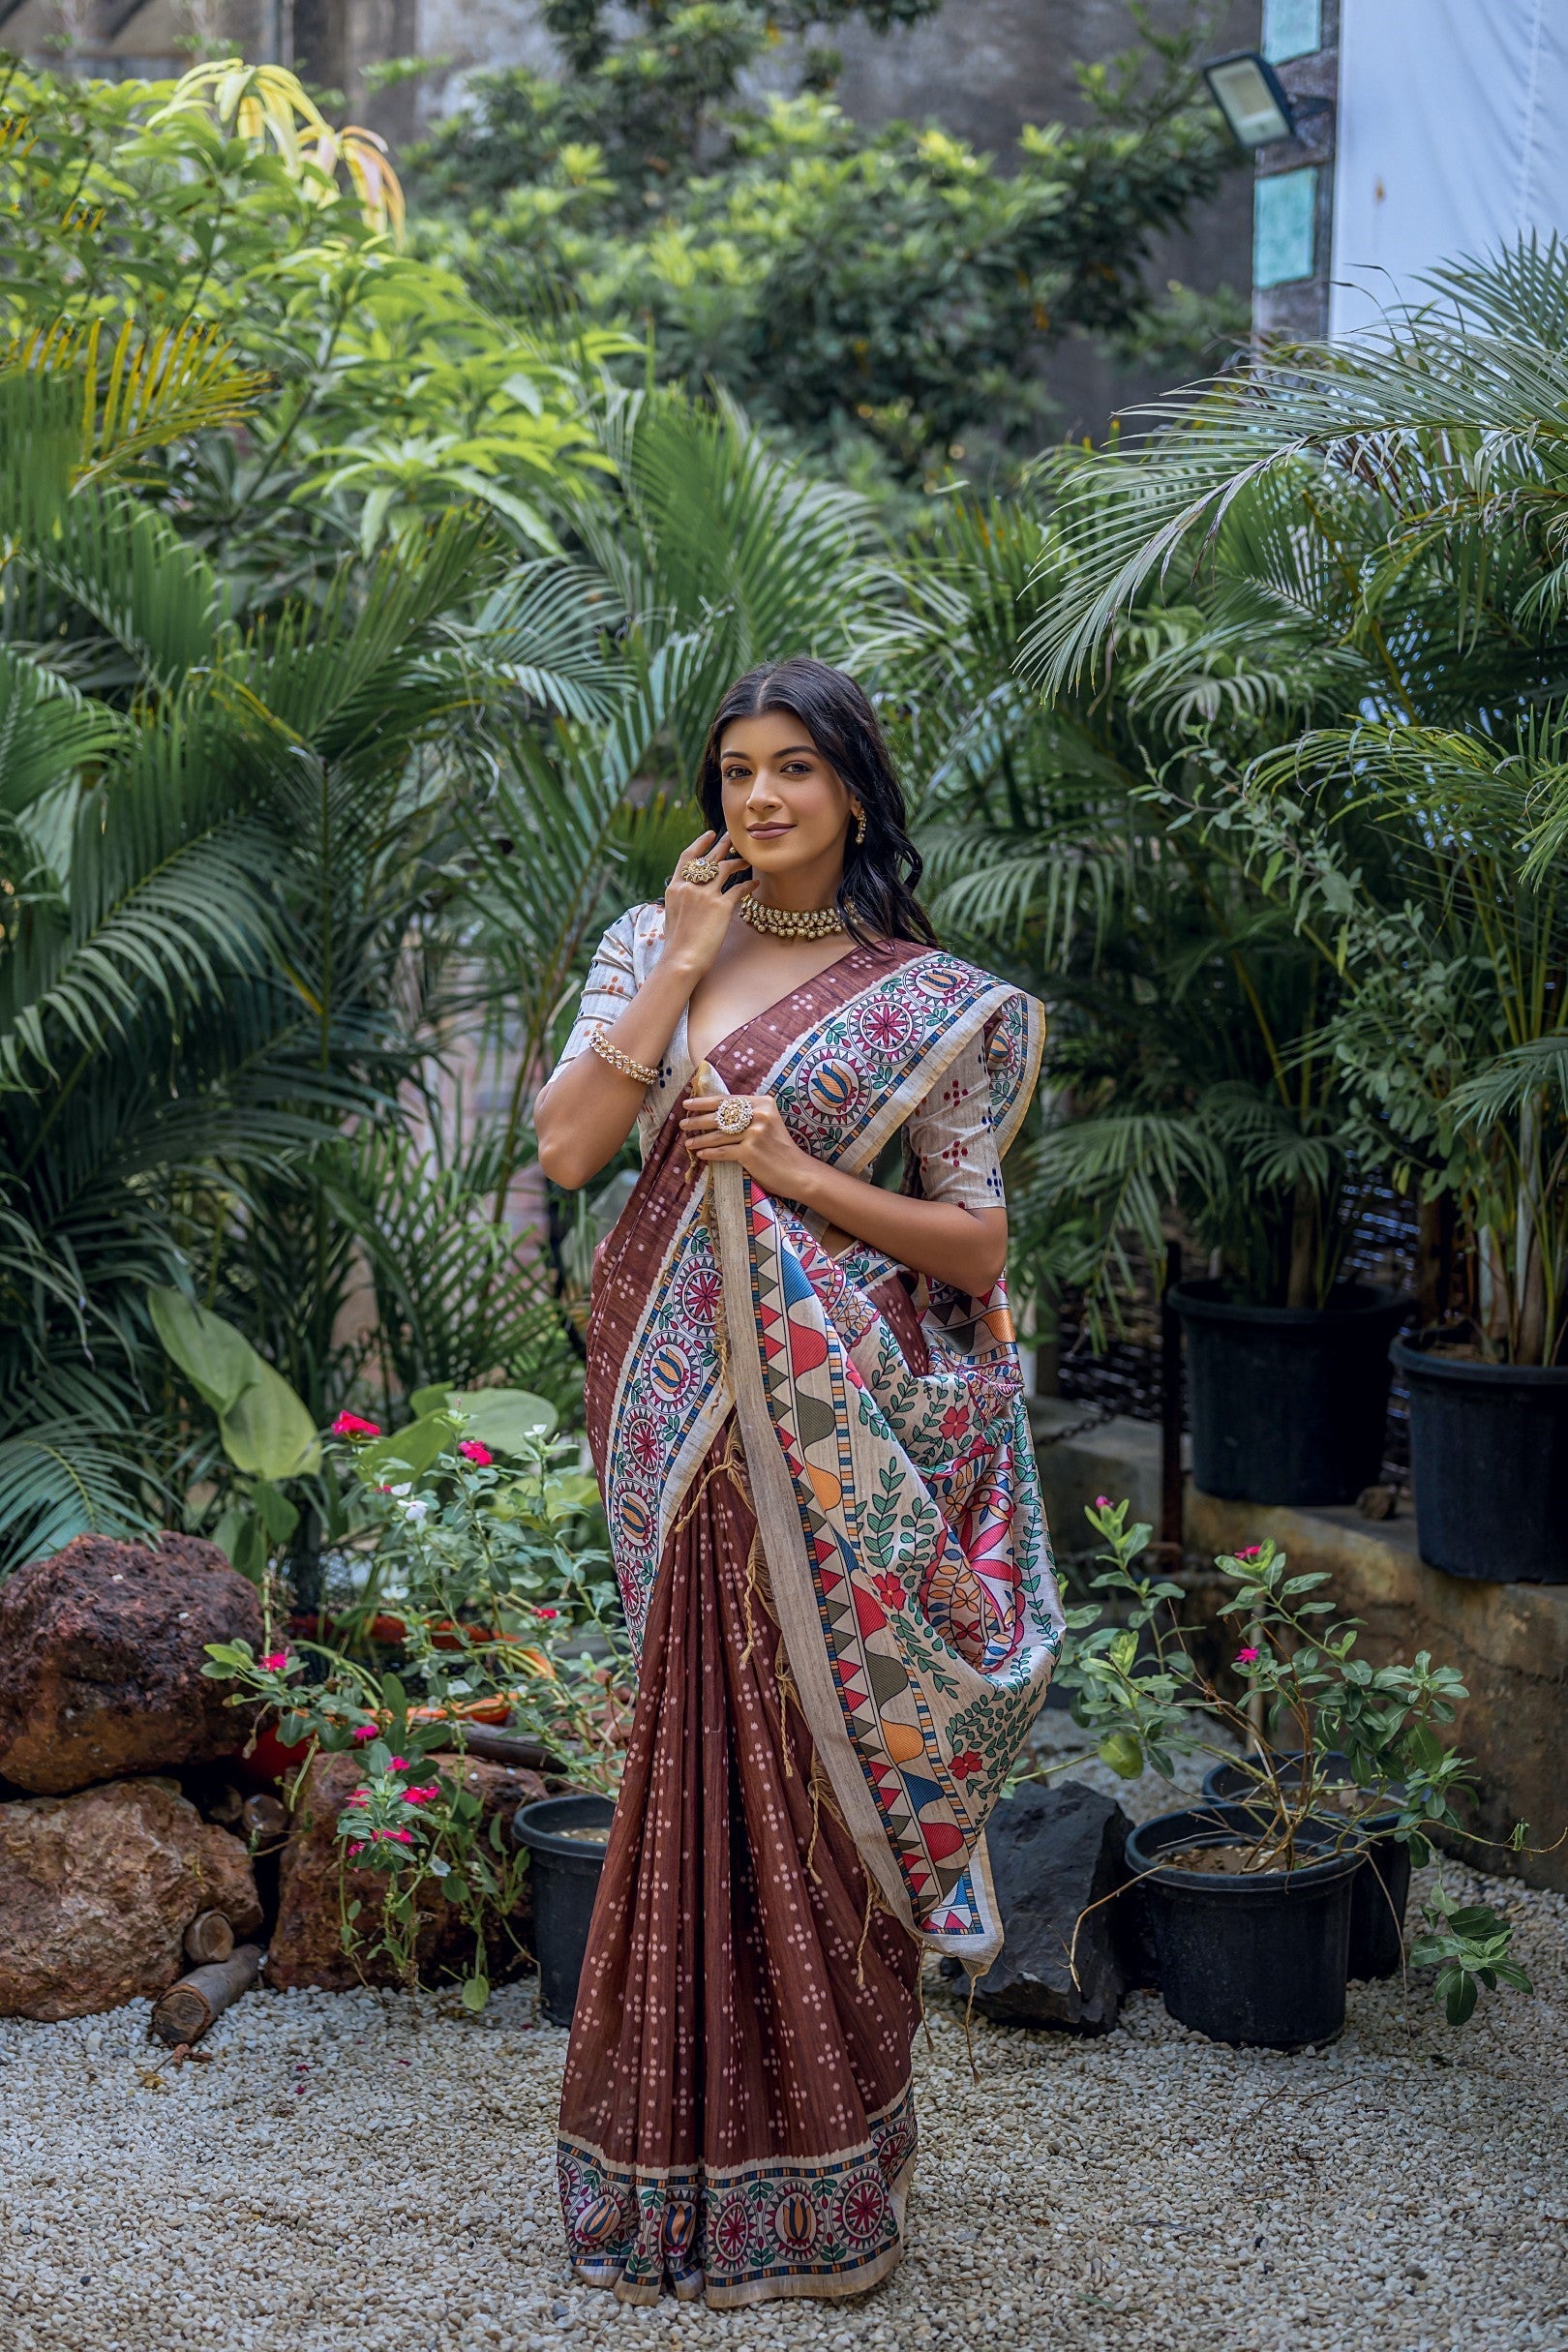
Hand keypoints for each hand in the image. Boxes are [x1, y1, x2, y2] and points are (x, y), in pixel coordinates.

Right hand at [661, 828, 752, 978]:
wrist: (681, 959)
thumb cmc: (677, 944)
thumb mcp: (672, 915)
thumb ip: (681, 900)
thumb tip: (689, 896)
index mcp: (675, 888)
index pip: (688, 857)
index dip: (700, 843)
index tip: (710, 834)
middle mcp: (690, 887)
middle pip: (709, 858)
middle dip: (723, 845)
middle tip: (734, 837)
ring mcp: (706, 895)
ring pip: (725, 868)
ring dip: (738, 862)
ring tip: (747, 860)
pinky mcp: (721, 906)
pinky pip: (739, 888)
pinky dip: (748, 884)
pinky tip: (755, 882)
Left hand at [679, 1091, 816, 1199]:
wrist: (798, 1172)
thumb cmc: (780, 1149)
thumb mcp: (768, 1124)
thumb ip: (748, 1115)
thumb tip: (715, 1113)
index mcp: (763, 1103)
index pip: (727, 1100)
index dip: (704, 1102)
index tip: (687, 1103)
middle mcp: (759, 1115)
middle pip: (720, 1116)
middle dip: (698, 1120)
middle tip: (683, 1123)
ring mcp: (755, 1133)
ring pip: (719, 1135)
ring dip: (700, 1139)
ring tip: (688, 1141)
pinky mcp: (750, 1151)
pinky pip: (723, 1151)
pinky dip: (710, 1153)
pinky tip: (700, 1154)